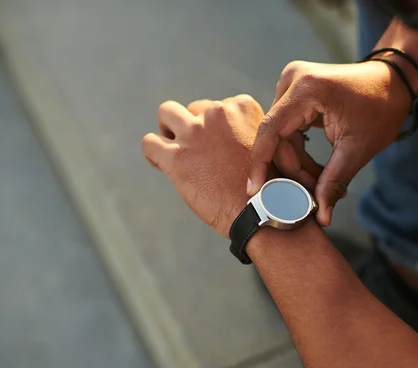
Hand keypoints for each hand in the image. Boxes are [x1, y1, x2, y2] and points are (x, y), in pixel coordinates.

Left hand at [142, 95, 265, 237]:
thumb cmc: (267, 186)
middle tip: (197, 152)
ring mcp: (195, 133)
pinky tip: (162, 165)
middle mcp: (218, 113)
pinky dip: (153, 152)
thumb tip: (227, 132)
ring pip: (166, 113)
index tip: (218, 146)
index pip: (218, 105)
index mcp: (242, 108)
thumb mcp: (265, 145)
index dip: (215, 127)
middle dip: (193, 127)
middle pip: (194, 109)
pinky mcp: (176, 157)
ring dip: (168, 129)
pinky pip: (150, 142)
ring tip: (175, 150)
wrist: (260, 213)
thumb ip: (246, 130)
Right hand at [248, 60, 410, 225]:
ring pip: (280, 137)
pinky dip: (298, 152)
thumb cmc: (381, 108)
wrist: (394, 82)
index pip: (270, 131)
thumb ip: (334, 181)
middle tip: (310, 196)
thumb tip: (321, 217)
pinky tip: (314, 169)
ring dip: (296, 164)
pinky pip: (287, 130)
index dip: (260, 164)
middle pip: (276, 138)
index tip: (255, 191)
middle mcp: (292, 81)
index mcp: (307, 89)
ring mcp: (292, 85)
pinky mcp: (295, 93)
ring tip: (318, 184)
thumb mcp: (358, 148)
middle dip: (292, 170)